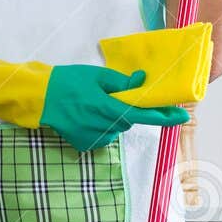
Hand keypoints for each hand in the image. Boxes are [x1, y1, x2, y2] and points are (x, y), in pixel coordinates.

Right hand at [42, 64, 189, 151]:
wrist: (40, 99)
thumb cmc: (68, 82)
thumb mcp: (97, 76)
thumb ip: (122, 82)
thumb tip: (141, 83)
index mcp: (108, 109)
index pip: (143, 115)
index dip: (164, 116)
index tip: (181, 115)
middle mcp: (104, 128)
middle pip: (128, 122)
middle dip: (125, 110)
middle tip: (107, 96)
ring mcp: (94, 139)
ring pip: (116, 130)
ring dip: (111, 119)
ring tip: (91, 105)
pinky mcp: (85, 145)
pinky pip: (103, 136)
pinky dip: (100, 127)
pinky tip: (84, 117)